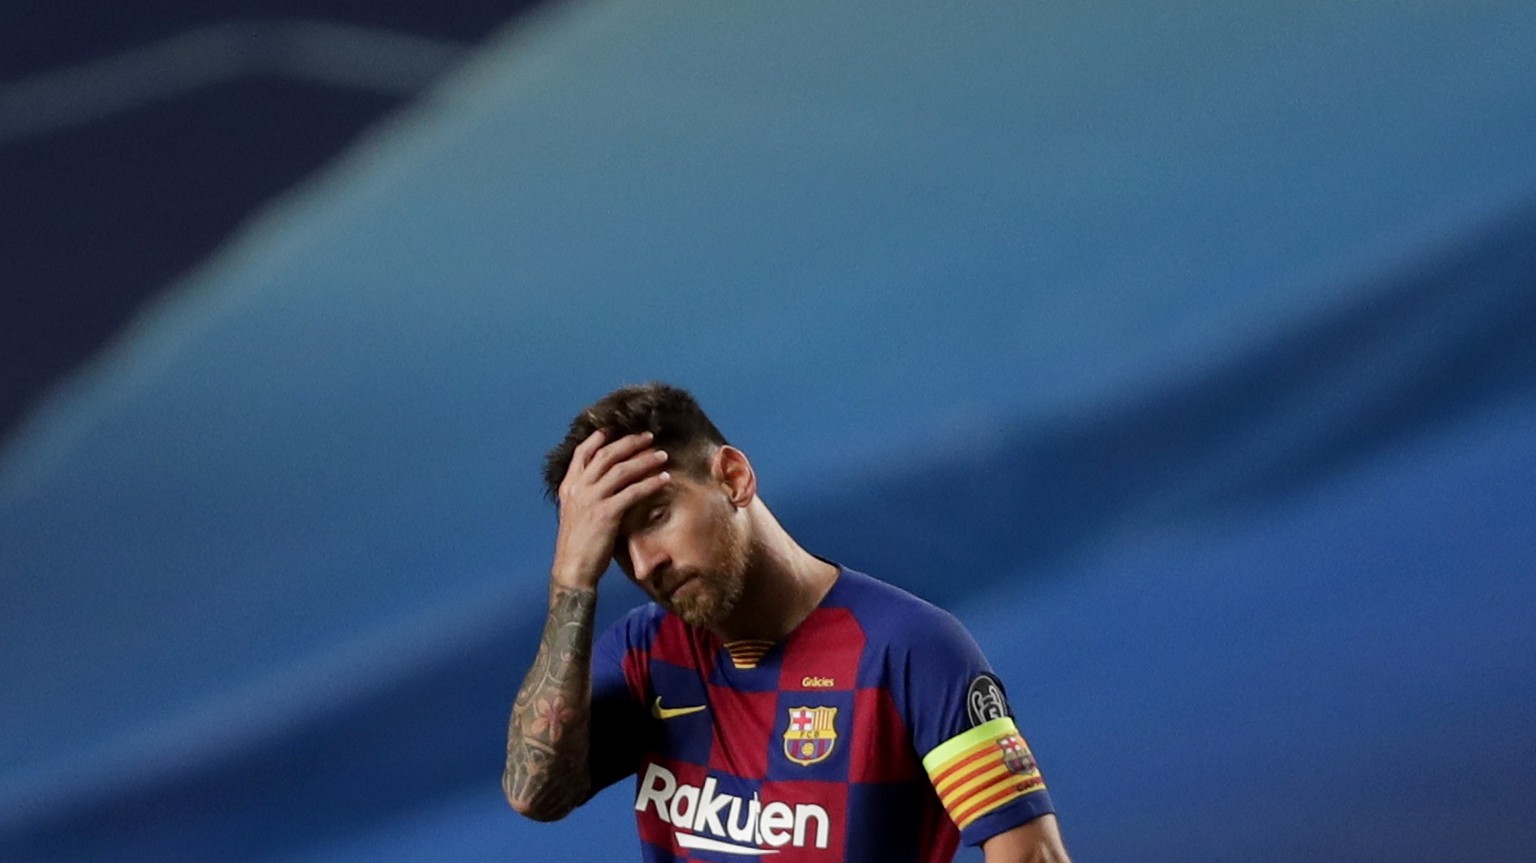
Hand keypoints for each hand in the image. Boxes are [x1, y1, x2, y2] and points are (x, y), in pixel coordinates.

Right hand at [550, 430, 670, 590]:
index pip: (583, 452)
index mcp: (568, 486)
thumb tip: (602, 482)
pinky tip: (664, 479)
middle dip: (630, 442)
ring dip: (645, 460)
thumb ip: (585, 494)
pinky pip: (633, 492)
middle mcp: (579, 488)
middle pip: (607, 455)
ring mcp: (592, 499)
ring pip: (622, 470)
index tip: (615, 427)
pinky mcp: (606, 513)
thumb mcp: (574, 512)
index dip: (599, 437)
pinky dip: (650, 483)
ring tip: (662, 455)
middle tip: (648, 436)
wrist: (572, 568)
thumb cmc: (577, 543)